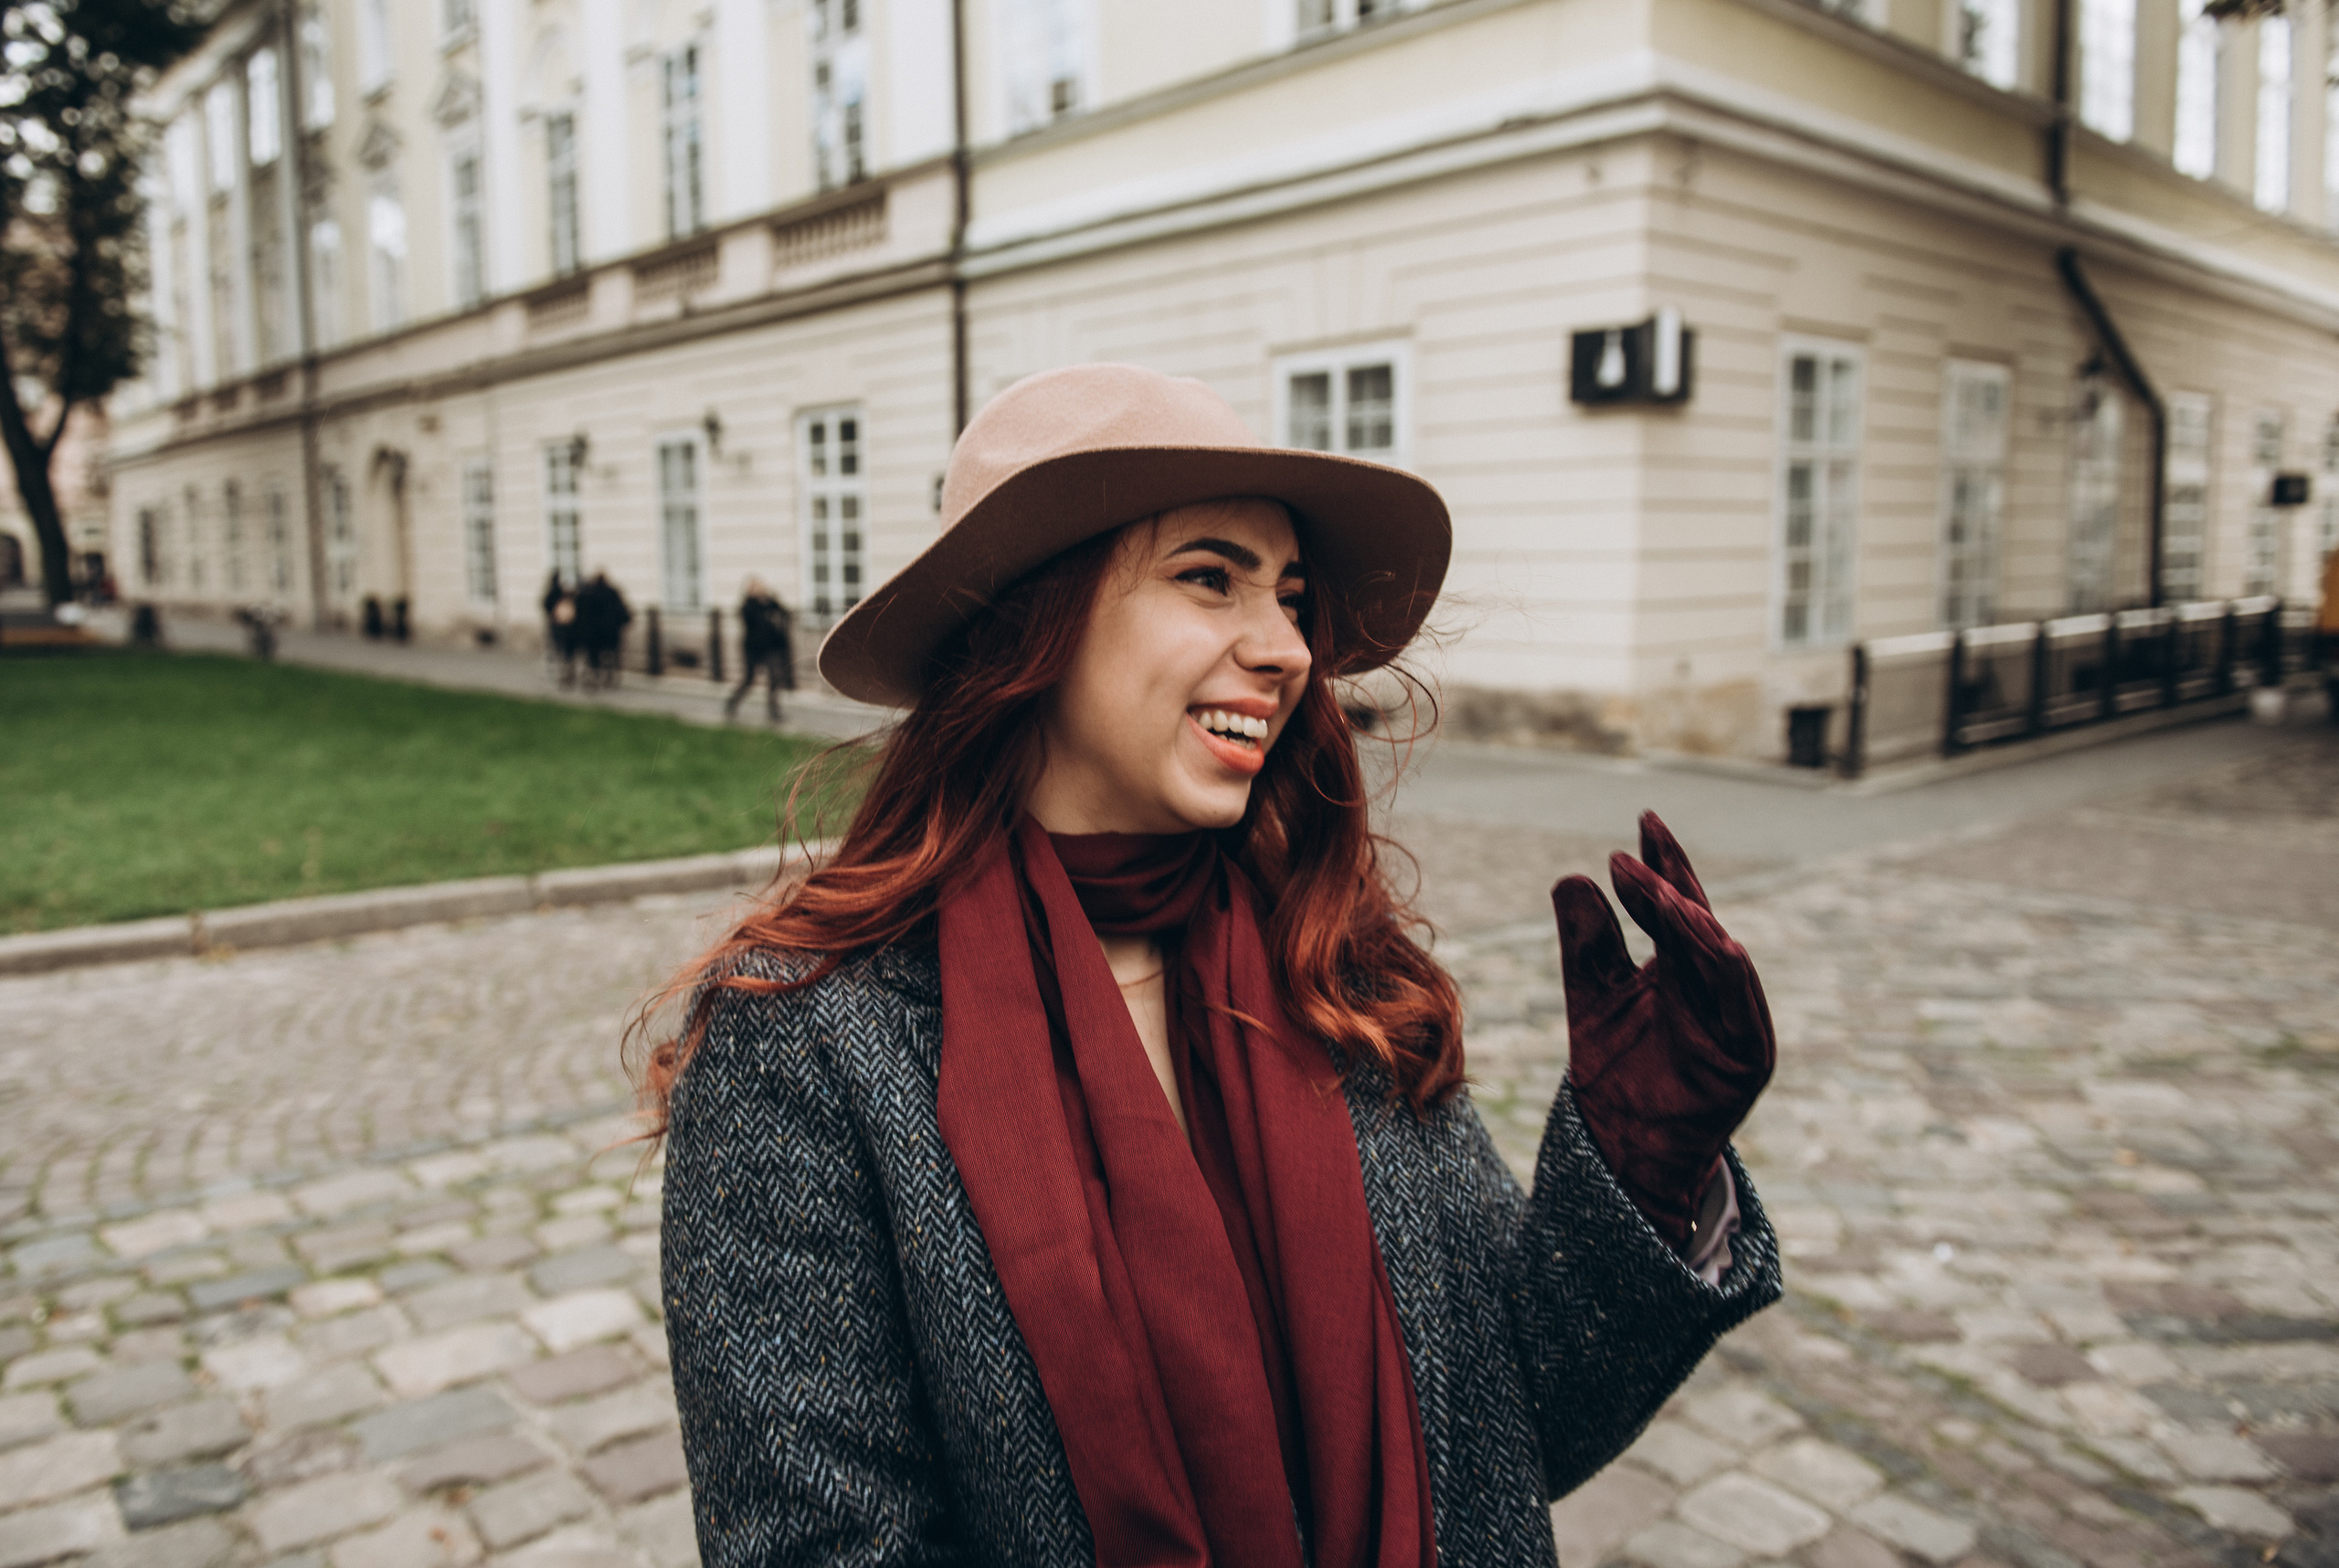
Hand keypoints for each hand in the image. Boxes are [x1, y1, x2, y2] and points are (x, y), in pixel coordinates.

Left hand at [1550, 812, 1774, 1246]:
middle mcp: (1713, 986)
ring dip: (1695, 920)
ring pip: (1723, 956)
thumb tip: (1572, 877)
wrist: (1627, 1151)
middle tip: (1642, 845)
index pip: (1674, 903)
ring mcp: (1737, 1019)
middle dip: (1676, 880)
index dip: (1661, 864)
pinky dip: (1729, 969)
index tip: (1641, 821)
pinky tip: (1714, 937)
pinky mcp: (1750, 1055)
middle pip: (1700, 920)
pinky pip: (1743, 1004)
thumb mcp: (1592, 997)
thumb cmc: (1616, 1073)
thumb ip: (1586, 943)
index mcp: (1680, 967)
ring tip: (1662, 891)